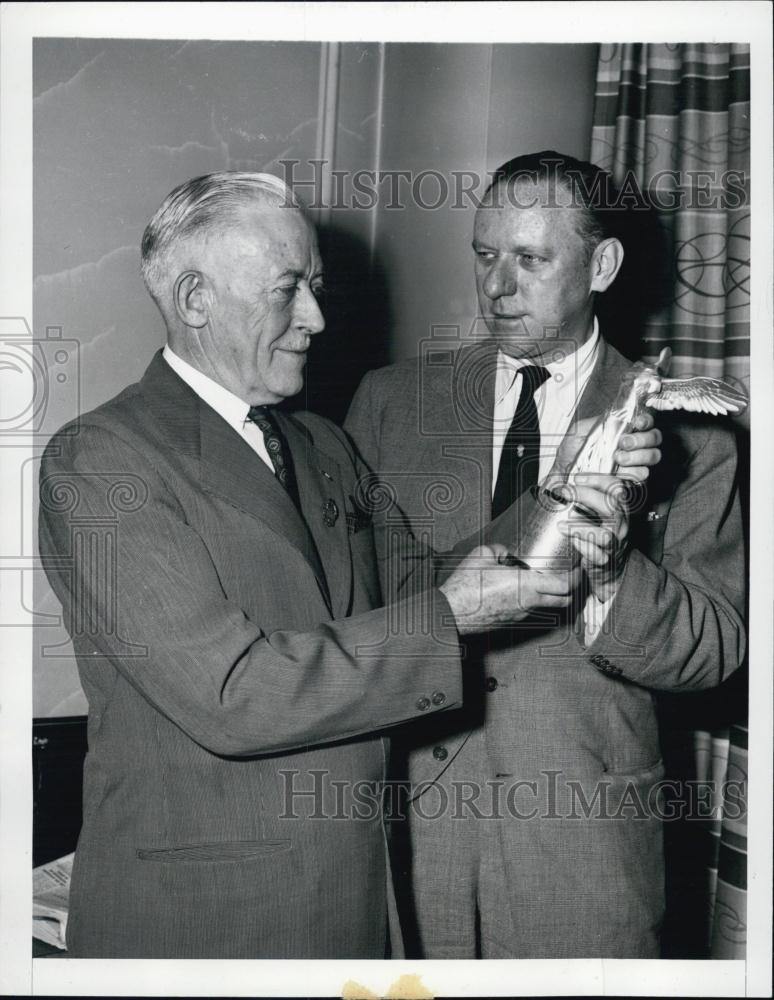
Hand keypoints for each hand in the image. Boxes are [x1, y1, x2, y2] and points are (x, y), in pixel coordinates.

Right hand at [439, 544, 579, 634]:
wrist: (451, 612)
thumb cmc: (465, 586)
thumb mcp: (482, 554)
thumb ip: (500, 550)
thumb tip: (505, 552)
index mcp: (527, 585)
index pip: (565, 584)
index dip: (576, 575)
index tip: (578, 566)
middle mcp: (529, 603)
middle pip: (565, 600)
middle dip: (572, 588)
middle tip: (569, 575)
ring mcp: (522, 615)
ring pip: (549, 608)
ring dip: (553, 596)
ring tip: (547, 582)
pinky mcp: (513, 622)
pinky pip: (532, 612)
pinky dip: (535, 602)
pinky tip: (524, 592)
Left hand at [553, 412, 661, 481]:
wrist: (562, 473)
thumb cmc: (571, 453)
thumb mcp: (581, 430)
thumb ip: (599, 421)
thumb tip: (615, 415)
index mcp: (624, 431)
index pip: (646, 422)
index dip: (646, 421)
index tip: (637, 422)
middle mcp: (633, 447)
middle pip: (654, 439)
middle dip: (641, 439)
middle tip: (623, 443)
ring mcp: (634, 463)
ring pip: (652, 457)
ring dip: (636, 457)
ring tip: (617, 458)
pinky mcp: (631, 480)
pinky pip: (641, 477)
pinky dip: (629, 473)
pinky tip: (616, 472)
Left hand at [558, 474, 629, 601]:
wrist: (611, 569)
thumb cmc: (600, 536)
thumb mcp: (599, 513)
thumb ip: (588, 498)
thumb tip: (566, 482)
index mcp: (620, 510)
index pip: (617, 488)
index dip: (598, 480)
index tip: (577, 478)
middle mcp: (621, 526)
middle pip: (612, 507)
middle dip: (586, 496)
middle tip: (565, 492)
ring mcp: (614, 544)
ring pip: (604, 535)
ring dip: (580, 527)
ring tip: (562, 524)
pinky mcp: (604, 561)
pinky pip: (595, 555)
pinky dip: (582, 547)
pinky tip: (572, 541)